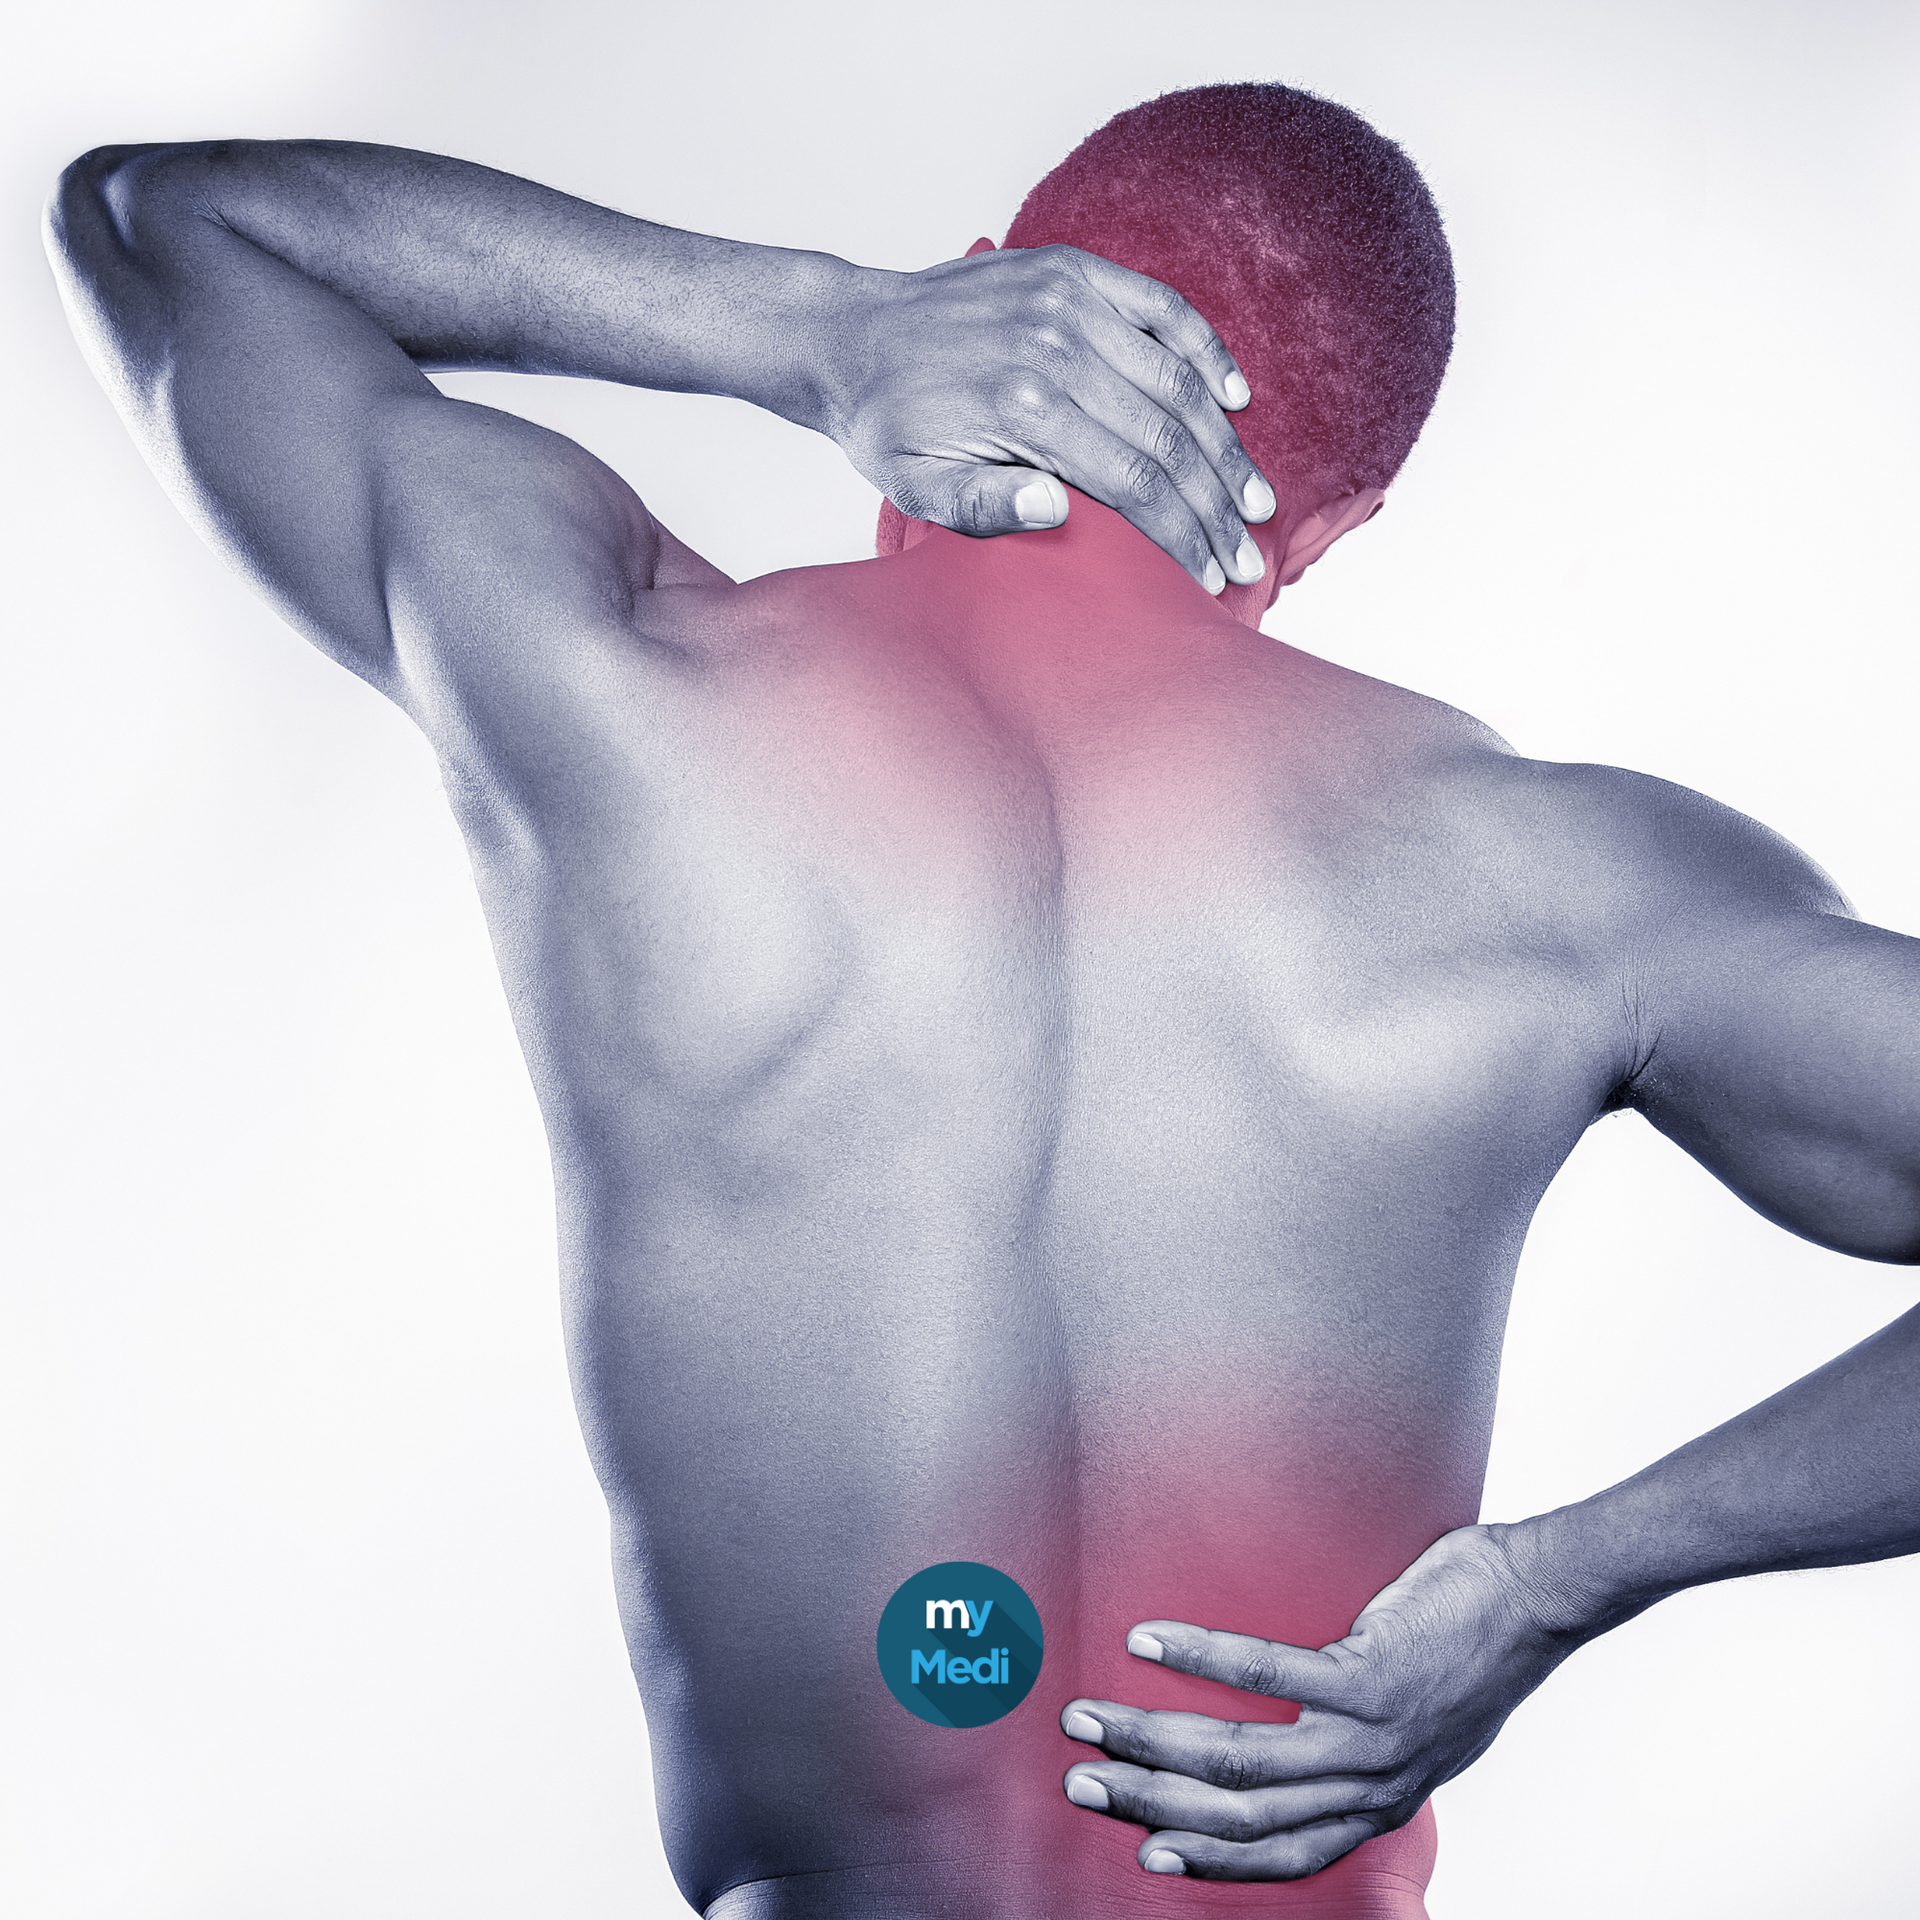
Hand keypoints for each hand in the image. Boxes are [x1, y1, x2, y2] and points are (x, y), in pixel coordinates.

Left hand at [831, 243, 1275, 591]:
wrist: (847, 336)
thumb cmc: (885, 425)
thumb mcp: (912, 486)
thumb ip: (982, 507)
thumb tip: (1059, 512)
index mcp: (1021, 409)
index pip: (1135, 483)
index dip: (1185, 535)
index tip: (1214, 576)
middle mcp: (1054, 347)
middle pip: (1169, 438)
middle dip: (1218, 505)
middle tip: (1249, 553)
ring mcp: (1066, 300)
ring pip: (1178, 380)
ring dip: (1225, 445)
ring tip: (1255, 498)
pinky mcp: (1070, 270)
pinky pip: (1161, 307)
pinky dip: (1206, 349)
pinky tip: (1235, 396)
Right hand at [1058, 1525, 1582, 1880]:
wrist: (1539, 1600)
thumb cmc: (1471, 1647)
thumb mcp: (1418, 1727)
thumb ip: (1357, 1743)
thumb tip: (1291, 1729)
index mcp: (1379, 1801)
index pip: (1278, 1857)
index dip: (1207, 1860)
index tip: (1143, 1846)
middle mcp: (1371, 1783)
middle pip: (1238, 1816)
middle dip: (1149, 1801)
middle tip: (1082, 1776)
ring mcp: (1369, 1734)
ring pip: (1238, 1759)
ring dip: (1151, 1737)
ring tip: (1092, 1713)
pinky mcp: (1370, 1674)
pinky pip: (1264, 1673)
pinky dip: (1197, 1659)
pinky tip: (1149, 1640)